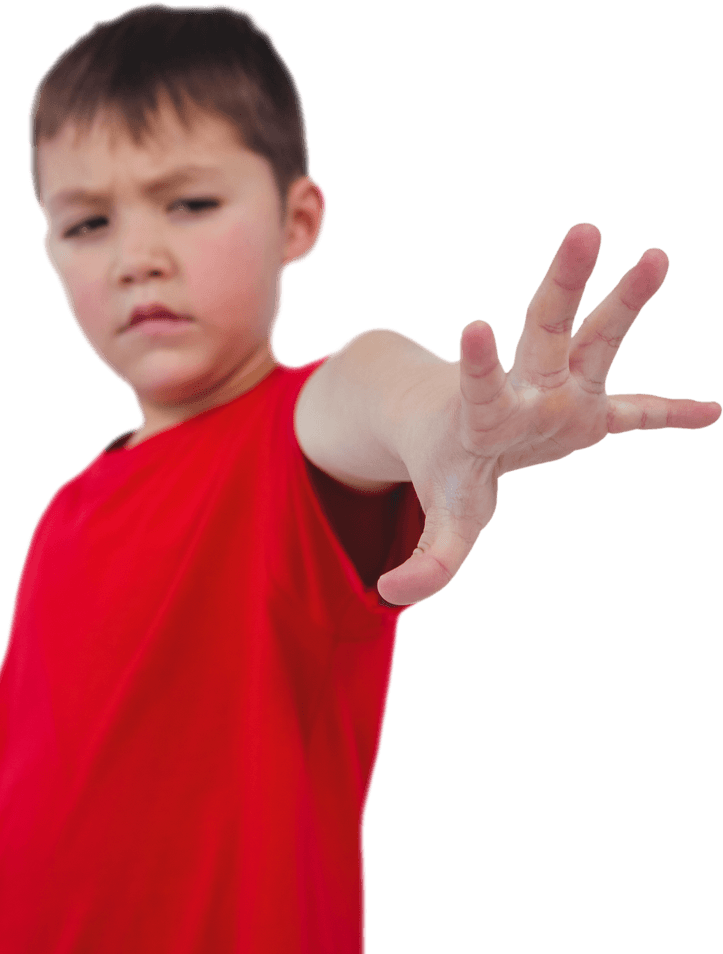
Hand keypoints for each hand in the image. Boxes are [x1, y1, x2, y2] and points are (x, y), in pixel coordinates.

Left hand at [377, 222, 721, 606]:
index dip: (480, 363)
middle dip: (565, 283)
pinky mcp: (590, 411)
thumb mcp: (444, 519)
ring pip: (596, 337)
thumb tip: (390, 594)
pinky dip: (670, 414)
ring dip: (625, 300)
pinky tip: (714, 412)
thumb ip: (427, 560)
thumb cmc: (449, 470)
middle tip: (585, 231)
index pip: (482, 387)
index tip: (475, 326)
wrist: (457, 431)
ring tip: (656, 256)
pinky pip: (639, 411)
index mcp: (485, 416)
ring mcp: (562, 394)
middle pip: (547, 328)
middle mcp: (528, 391)